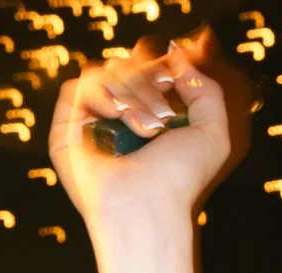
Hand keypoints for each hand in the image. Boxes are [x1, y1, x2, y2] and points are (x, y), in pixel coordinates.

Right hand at [49, 33, 239, 230]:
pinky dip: (103, 94)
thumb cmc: (179, 180)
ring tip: (147, 130)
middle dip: (149, 84)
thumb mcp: (213, 133)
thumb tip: (176, 55)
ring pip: (106, 71)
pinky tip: (117, 117)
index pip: (145, 67)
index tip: (172, 82)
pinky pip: (79, 85)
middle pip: (127, 64)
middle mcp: (120, 117)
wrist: (149, 208)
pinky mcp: (68, 127)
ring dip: (132, 94)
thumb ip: (205, 90)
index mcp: (149, 115)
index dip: (157, 65)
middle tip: (162, 119)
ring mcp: (94, 121)